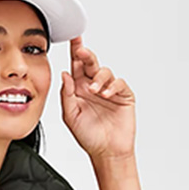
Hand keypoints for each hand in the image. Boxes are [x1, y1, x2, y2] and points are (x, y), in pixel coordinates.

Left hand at [60, 36, 135, 160]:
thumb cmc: (88, 136)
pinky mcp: (123, 96)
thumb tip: (65, 74)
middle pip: (90, 64)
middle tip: (81, 51)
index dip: (75, 52)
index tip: (73, 38)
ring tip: (94, 91)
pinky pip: (119, 83)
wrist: (107, 152)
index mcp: (78, 90)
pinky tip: (106, 94)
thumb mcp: (71, 116)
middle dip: (86, 55)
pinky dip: (112, 86)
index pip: (76, 66)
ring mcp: (109, 90)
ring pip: (105, 71)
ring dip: (99, 78)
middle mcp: (93, 87)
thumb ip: (67, 95)